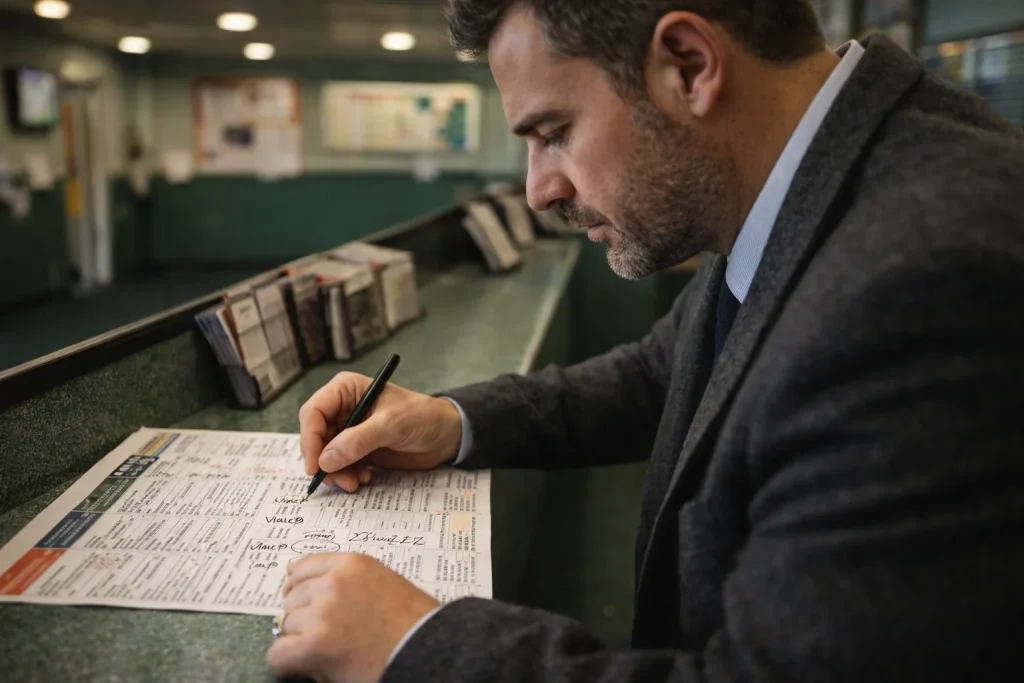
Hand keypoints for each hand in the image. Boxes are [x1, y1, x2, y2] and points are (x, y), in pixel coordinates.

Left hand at [266, 552, 439, 682]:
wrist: (427, 650)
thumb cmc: (412, 623)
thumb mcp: (382, 582)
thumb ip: (346, 581)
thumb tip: (300, 586)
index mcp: (351, 563)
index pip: (300, 567)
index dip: (302, 590)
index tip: (307, 604)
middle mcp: (333, 582)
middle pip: (291, 598)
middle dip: (304, 617)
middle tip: (330, 634)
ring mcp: (322, 612)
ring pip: (286, 626)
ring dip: (301, 640)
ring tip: (332, 650)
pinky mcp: (314, 644)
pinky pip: (279, 654)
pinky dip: (289, 663)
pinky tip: (312, 666)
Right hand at [299, 372, 462, 491]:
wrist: (445, 434)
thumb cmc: (422, 417)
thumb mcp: (391, 425)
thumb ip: (358, 440)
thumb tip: (325, 460)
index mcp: (345, 389)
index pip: (313, 412)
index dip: (310, 439)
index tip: (315, 466)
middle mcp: (342, 408)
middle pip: (315, 436)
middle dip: (323, 461)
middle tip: (339, 480)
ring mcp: (348, 430)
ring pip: (324, 455)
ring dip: (335, 472)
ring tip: (355, 482)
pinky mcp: (356, 449)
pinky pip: (338, 465)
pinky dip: (345, 475)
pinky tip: (362, 478)